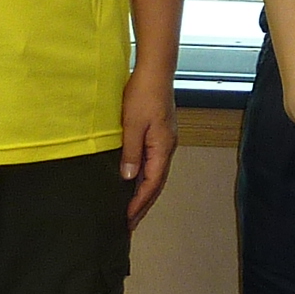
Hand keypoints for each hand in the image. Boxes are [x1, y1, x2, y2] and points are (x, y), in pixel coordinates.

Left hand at [119, 70, 177, 230]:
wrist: (155, 70)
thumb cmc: (144, 94)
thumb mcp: (133, 125)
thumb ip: (131, 153)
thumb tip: (128, 178)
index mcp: (163, 148)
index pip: (152, 184)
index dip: (139, 203)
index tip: (127, 220)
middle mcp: (167, 147)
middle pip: (157, 183)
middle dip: (143, 204)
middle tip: (130, 224)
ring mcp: (165, 140)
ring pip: (156, 173)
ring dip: (144, 192)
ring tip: (131, 208)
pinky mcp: (160, 133)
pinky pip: (153, 162)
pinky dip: (144, 176)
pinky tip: (135, 179)